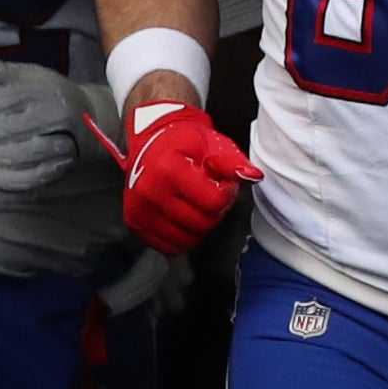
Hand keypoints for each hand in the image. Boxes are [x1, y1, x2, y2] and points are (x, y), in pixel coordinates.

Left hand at [0, 60, 87, 195]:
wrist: (89, 121)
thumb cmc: (50, 94)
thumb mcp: (28, 75)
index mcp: (42, 91)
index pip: (2, 100)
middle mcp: (51, 118)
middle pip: (5, 129)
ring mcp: (56, 147)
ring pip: (14, 156)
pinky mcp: (55, 170)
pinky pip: (25, 180)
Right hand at [79, 94, 259, 254]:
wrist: (152, 141)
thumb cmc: (182, 143)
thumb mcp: (212, 144)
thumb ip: (233, 162)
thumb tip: (252, 176)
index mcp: (168, 168)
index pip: (214, 202)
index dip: (226, 194)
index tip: (221, 184)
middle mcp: (150, 191)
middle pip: (202, 223)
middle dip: (214, 212)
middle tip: (209, 195)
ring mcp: (140, 209)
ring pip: (186, 239)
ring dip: (198, 227)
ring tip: (195, 205)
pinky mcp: (135, 222)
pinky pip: (168, 246)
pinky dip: (180, 237)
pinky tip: (182, 217)